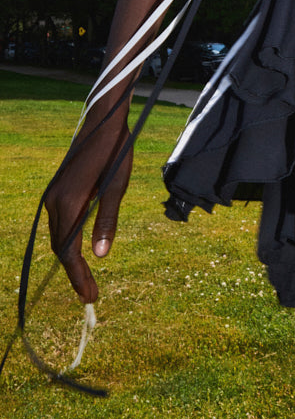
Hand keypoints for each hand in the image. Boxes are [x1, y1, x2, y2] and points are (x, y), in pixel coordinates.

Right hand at [45, 109, 132, 303]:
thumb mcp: (117, 187)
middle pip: (60, 247)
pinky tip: (81, 249)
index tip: (90, 296)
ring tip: (87, 278)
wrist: (103, 122)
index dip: (79, 276)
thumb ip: (106, 221)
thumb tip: (100, 256)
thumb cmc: (115, 152)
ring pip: (57, 236)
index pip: (69, 250)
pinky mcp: (58, 190)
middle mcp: (54, 201)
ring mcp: (53, 195)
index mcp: (69, 203)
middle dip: (74, 272)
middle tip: (91, 294)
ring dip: (71, 258)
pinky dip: (68, 241)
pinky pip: (59, 223)